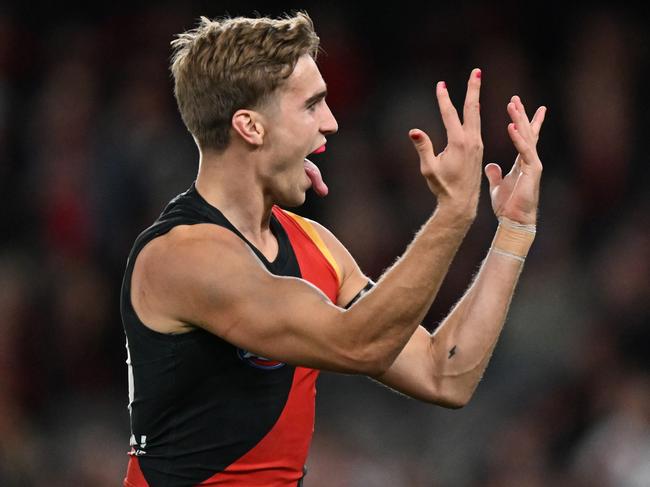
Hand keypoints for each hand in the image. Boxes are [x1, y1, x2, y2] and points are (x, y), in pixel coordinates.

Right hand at [409, 69, 483, 216]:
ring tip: (475, 82)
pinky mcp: (478, 148)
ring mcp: (477, 144)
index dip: (444, 98)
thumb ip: (423, 147)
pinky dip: (474, 112)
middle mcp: (471, 140)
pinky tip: (474, 108)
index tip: (441, 84)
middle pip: (472, 108)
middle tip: (477, 71)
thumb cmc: (443, 187)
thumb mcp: (429, 168)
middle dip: (473, 88)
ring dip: (475, 97)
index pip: (450, 114)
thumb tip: (414, 130)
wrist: (462, 202)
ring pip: (476, 115)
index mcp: (459, 142)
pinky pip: (476, 125)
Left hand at [485, 96, 546, 224]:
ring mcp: (532, 164)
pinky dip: (518, 139)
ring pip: (527, 137)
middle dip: (521, 114)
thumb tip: (489, 165)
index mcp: (521, 162)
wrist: (514, 221)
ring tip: (512, 105)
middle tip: (514, 98)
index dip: (522, 121)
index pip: (523, 137)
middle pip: (527, 132)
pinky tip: (512, 127)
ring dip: (519, 120)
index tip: (518, 106)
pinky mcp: (532, 171)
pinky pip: (525, 151)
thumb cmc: (507, 206)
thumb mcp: (497, 185)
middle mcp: (529, 160)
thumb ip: (495, 173)